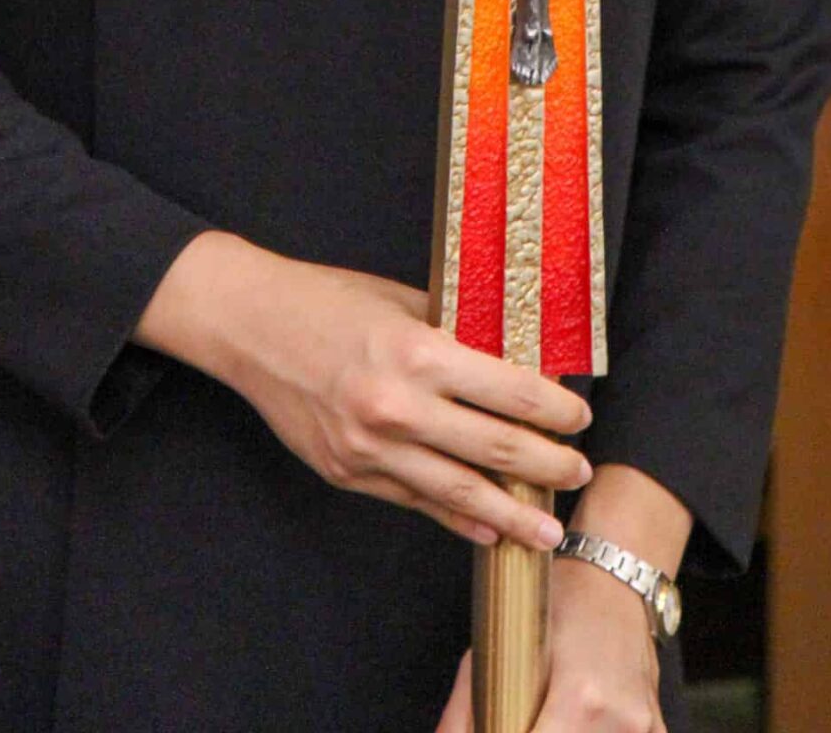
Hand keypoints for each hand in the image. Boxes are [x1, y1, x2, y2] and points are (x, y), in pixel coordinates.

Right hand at [139, 235, 592, 552]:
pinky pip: (416, 502)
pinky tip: (487, 529)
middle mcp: (399, 407)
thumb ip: (453, 332)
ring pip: (460, 493)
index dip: (555, 409)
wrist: (250, 327)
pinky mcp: (349, 474)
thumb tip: (511, 357)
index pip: (511, 391)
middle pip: (496, 447)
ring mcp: (371, 449)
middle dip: (548, 464)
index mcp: (418, 351)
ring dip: (512, 513)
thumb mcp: (399, 300)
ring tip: (549, 529)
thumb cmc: (327, 300)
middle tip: (579, 469)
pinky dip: (456, 519)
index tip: (581, 416)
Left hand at [436, 559, 664, 731]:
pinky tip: (583, 722)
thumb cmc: (559, 600)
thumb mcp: (503, 640)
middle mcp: (617, 719)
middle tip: (524, 717)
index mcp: (580, 698)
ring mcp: (643, 727)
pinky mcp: (656, 727)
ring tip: (547, 715)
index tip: (499, 726)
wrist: (617, 574)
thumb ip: (467, 704)